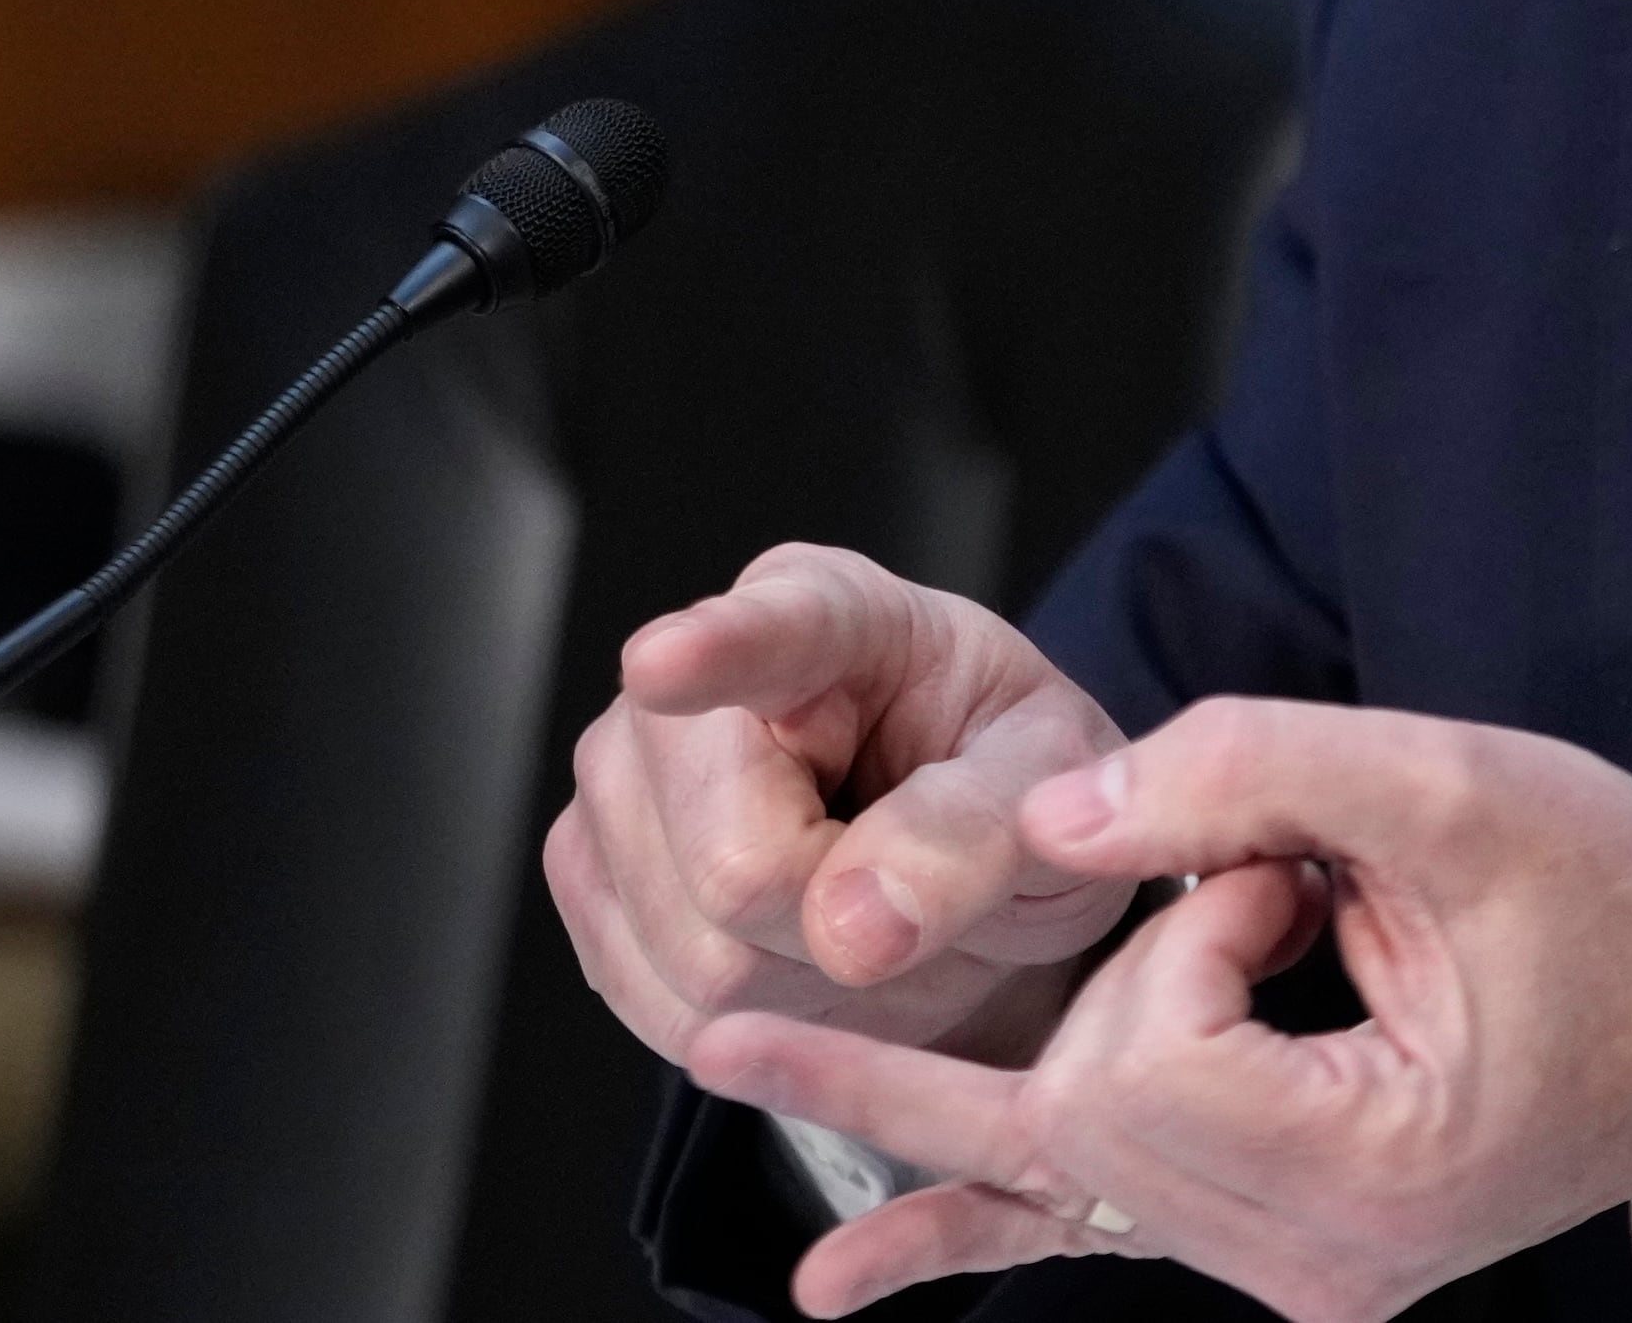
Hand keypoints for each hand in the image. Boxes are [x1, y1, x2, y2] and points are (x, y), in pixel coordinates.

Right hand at [543, 544, 1132, 1067]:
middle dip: (840, 926)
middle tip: (904, 890)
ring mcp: (617, 774)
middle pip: (734, 867)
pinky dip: (755, 1021)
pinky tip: (797, 955)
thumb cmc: (1007, 789)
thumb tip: (853, 925)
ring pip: (698, 956)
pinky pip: (659, 1005)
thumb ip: (974, 836)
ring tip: (857, 912)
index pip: (772, 632)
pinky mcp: (583, 868)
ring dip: (807, 983)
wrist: (951, 861)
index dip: (714, 651)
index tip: (668, 664)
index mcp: (834, 610)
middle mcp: (692, 681)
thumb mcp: (1048, 795)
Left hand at [693, 699, 1631, 1322]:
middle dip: (1129, 977)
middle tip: (1273, 890)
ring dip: (933, 1097)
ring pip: (1060, 1174)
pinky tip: (838, 1284)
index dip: (1188, 931)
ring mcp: (1288, 1274)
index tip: (1299, 873)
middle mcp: (1306, 1261)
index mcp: (1360, 1176)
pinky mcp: (1280, 1243)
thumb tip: (1048, 813)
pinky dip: (969, 1231)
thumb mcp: (1452, 790)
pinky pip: (1090, 1237)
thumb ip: (1243, 773)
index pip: (1152, 1055)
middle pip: (1084, 1119)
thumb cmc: (1622, 902)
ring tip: (733, 1055)